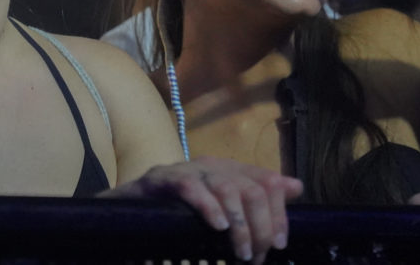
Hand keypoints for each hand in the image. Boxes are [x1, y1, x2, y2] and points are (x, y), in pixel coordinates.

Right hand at [102, 156, 302, 263]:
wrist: (124, 207)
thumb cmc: (176, 209)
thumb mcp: (221, 204)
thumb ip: (257, 194)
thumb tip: (296, 187)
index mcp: (228, 169)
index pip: (267, 182)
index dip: (279, 213)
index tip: (280, 245)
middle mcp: (211, 164)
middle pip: (251, 188)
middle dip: (261, 226)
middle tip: (256, 257)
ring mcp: (186, 169)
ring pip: (226, 188)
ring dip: (240, 225)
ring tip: (242, 253)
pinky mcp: (161, 178)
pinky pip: (190, 187)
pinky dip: (208, 207)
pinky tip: (217, 227)